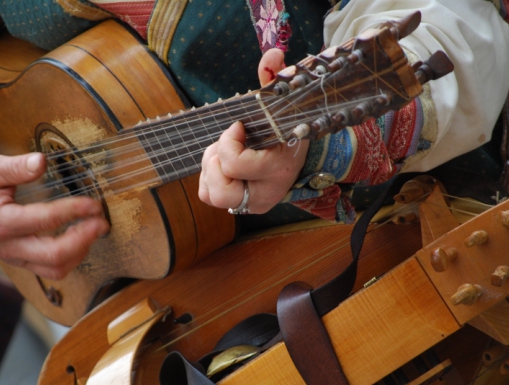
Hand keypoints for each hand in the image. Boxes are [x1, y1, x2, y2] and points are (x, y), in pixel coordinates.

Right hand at [0, 153, 109, 279]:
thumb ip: (16, 167)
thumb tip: (41, 161)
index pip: (44, 221)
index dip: (73, 212)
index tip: (93, 203)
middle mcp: (7, 246)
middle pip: (53, 256)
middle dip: (83, 240)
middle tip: (101, 223)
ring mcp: (14, 257)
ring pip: (55, 269)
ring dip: (81, 252)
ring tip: (94, 229)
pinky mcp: (21, 261)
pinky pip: (51, 270)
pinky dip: (72, 258)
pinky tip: (81, 238)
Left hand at [198, 48, 308, 213]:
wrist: (299, 159)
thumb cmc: (286, 130)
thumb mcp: (281, 107)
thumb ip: (274, 78)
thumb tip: (273, 54)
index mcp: (277, 168)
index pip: (235, 163)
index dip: (227, 142)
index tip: (237, 126)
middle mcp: (265, 191)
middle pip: (221, 190)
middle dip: (214, 162)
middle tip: (224, 146)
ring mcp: (253, 203)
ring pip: (213, 195)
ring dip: (210, 170)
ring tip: (223, 154)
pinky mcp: (241, 206)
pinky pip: (209, 197)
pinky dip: (209, 179)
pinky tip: (223, 166)